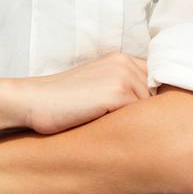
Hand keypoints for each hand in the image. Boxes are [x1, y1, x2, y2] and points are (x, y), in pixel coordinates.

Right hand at [12, 52, 153, 135]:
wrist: (33, 102)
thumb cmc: (62, 102)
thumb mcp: (96, 86)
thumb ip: (123, 90)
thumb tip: (156, 115)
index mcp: (121, 59)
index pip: (158, 81)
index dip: (153, 102)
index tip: (143, 119)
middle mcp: (125, 63)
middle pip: (159, 98)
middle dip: (148, 116)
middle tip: (127, 130)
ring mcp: (122, 77)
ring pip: (152, 111)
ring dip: (140, 124)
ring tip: (116, 132)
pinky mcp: (117, 94)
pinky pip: (140, 119)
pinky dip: (131, 130)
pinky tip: (112, 134)